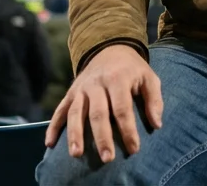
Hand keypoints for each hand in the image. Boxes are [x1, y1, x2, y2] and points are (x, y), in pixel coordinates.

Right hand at [45, 44, 162, 162]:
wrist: (110, 48)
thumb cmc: (132, 69)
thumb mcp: (149, 77)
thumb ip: (155, 99)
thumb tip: (156, 124)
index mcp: (117, 78)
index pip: (122, 108)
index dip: (128, 130)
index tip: (134, 149)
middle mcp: (96, 83)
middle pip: (98, 113)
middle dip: (102, 137)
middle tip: (107, 158)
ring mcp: (81, 88)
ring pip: (76, 113)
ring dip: (75, 134)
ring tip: (76, 154)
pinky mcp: (71, 92)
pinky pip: (60, 110)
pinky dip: (53, 126)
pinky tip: (50, 143)